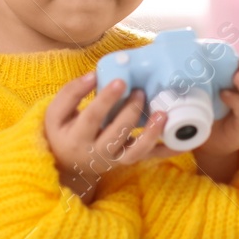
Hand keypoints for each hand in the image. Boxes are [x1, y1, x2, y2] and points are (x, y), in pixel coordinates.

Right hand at [43, 70, 176, 203]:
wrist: (65, 163)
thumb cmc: (62, 131)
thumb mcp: (56, 113)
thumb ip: (71, 93)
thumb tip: (93, 75)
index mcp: (77, 138)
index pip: (93, 117)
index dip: (106, 99)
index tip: (120, 81)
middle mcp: (97, 152)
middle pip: (116, 133)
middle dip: (131, 112)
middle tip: (141, 91)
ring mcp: (114, 159)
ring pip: (135, 152)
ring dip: (151, 134)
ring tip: (163, 115)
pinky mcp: (127, 161)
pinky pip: (149, 158)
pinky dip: (166, 151)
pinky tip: (183, 141)